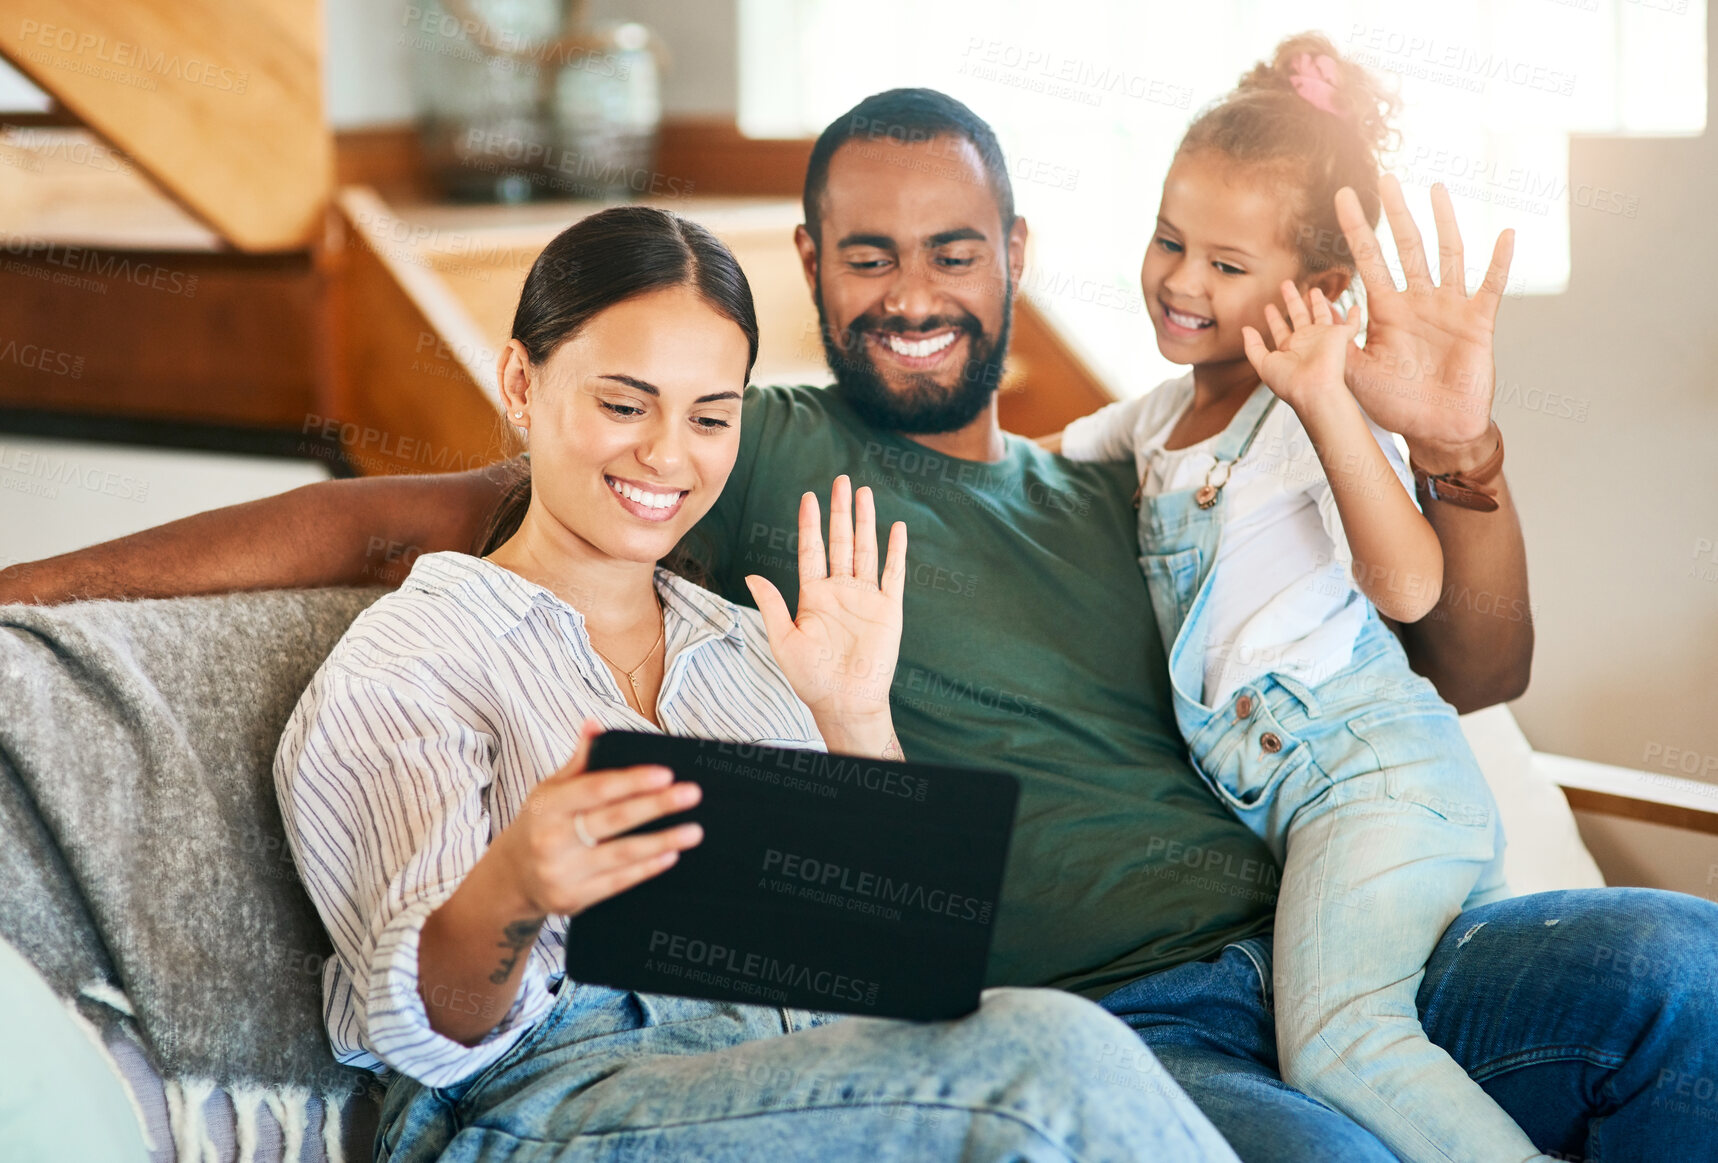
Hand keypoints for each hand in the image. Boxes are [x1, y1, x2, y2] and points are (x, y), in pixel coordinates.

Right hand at [490, 721, 702, 917]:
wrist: (511, 877)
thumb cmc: (539, 824)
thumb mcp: (549, 791)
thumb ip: (578, 761)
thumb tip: (595, 725)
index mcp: (547, 807)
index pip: (596, 789)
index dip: (632, 781)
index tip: (666, 773)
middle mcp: (552, 839)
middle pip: (614, 820)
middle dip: (656, 806)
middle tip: (691, 794)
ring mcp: (562, 872)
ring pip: (621, 854)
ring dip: (662, 841)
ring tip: (693, 830)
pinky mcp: (574, 899)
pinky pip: (618, 883)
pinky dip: (646, 868)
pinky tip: (670, 856)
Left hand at [745, 475, 906, 752]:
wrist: (846, 702)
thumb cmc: (811, 678)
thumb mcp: (784, 641)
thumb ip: (772, 606)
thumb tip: (753, 576)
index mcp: (814, 595)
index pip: (811, 550)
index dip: (810, 524)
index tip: (809, 497)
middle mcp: (840, 590)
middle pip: (840, 541)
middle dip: (840, 511)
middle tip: (841, 481)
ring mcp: (865, 598)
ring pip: (865, 550)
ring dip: (865, 522)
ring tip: (865, 493)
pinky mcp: (888, 609)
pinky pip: (893, 574)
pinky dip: (895, 551)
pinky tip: (896, 528)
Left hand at [1242, 282, 1361, 414]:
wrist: (1314, 389)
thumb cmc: (1289, 382)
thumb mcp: (1264, 363)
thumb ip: (1253, 346)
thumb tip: (1245, 329)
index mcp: (1289, 349)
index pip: (1280, 329)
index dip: (1274, 318)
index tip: (1268, 307)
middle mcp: (1306, 342)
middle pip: (1298, 315)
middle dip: (1292, 300)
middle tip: (1285, 284)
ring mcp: (1323, 338)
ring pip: (1320, 314)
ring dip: (1317, 302)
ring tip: (1312, 289)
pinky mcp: (1340, 336)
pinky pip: (1351, 325)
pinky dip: (1355, 317)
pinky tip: (1356, 307)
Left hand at [1337, 175, 1514, 471]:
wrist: (1435, 429)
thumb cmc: (1397, 403)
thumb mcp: (1355, 374)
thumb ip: (1337, 346)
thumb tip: (1313, 323)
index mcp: (1386, 310)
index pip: (1368, 259)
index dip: (1356, 228)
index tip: (1342, 196)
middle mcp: (1417, 300)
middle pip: (1407, 246)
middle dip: (1396, 213)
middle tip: (1387, 178)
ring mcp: (1449, 307)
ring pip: (1447, 254)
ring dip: (1443, 222)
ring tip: (1436, 189)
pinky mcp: (1477, 322)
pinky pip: (1490, 286)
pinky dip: (1499, 261)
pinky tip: (1506, 234)